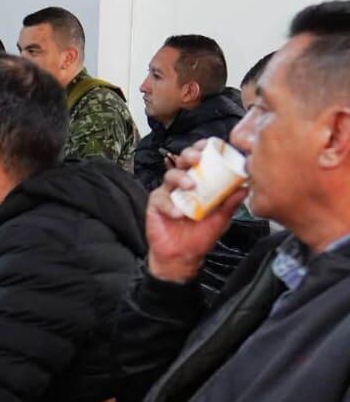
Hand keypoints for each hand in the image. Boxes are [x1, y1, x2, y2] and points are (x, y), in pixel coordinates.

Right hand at [145, 141, 248, 283]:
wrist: (181, 257)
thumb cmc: (200, 237)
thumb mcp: (220, 219)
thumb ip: (230, 203)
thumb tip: (245, 187)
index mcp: (200, 184)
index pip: (201, 161)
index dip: (204, 149)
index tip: (211, 145)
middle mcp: (183, 184)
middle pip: (183, 161)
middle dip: (189, 155)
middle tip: (197, 158)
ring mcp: (169, 193)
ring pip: (170, 175)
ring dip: (180, 177)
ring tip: (189, 185)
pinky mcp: (155, 203)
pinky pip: (161, 197)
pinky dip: (169, 204)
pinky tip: (177, 213)